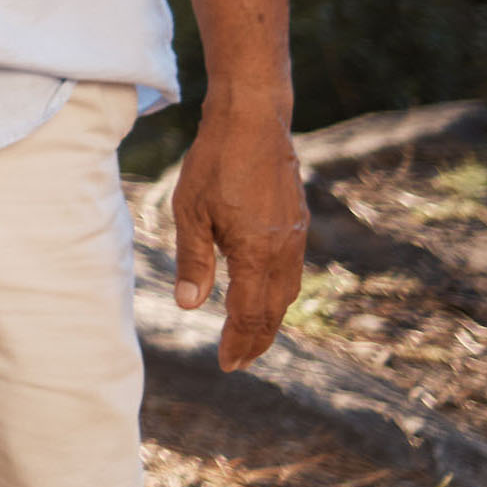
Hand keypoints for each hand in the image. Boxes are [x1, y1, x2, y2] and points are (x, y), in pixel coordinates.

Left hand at [171, 94, 307, 369]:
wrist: (253, 121)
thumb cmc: (215, 163)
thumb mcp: (190, 212)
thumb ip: (192, 261)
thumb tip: (189, 306)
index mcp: (257, 254)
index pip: (251, 314)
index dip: (239, 342)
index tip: (227, 364)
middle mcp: (284, 251)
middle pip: (274, 310)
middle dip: (256, 339)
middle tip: (238, 361)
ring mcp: (295, 236)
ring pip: (287, 291)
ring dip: (270, 317)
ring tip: (251, 334)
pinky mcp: (297, 220)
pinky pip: (291, 269)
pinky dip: (278, 291)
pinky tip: (264, 291)